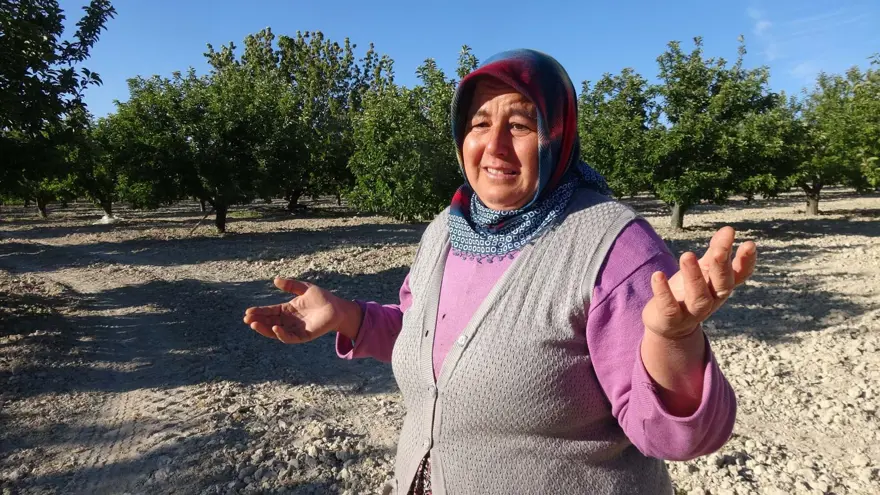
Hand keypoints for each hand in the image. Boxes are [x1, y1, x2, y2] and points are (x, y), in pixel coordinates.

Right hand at [243, 277, 360, 343]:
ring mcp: (295, 329)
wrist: (338, 308)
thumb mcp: (304, 288)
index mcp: (287, 310)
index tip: (248, 311)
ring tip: (254, 324)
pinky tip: (274, 328)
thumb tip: (275, 280)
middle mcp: (289, 321)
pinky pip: (290, 337)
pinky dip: (281, 334)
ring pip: (276, 331)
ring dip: (265, 329)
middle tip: (246, 319)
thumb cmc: (322, 298)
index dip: (259, 312)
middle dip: (257, 321)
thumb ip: (290, 285)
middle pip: (269, 322)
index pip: (270, 312)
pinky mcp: (304, 336)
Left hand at [642, 226, 756, 339]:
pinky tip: (657, 275)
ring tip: (687, 255)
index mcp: (720, 287)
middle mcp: (711, 301)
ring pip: (698, 297)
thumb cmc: (688, 291)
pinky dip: (663, 292)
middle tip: (718, 249)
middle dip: (721, 266)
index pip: (738, 276)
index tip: (749, 244)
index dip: (746, 262)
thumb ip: (714, 253)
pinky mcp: (672, 319)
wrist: (667, 325)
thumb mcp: (702, 272)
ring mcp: (692, 312)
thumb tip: (728, 230)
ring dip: (694, 276)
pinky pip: (669, 307)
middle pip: (722, 285)